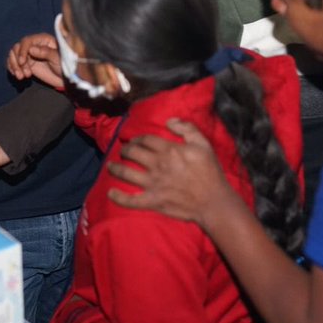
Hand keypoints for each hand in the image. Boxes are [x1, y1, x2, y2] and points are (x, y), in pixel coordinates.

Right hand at [7, 33, 63, 88]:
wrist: (65, 79)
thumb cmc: (65, 65)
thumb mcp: (57, 58)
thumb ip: (45, 52)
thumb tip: (31, 49)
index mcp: (43, 40)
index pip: (27, 41)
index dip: (22, 51)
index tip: (22, 62)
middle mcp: (34, 45)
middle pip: (17, 48)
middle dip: (17, 61)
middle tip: (23, 74)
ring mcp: (29, 54)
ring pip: (14, 55)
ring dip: (14, 66)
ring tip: (21, 77)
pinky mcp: (26, 63)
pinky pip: (13, 63)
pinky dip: (12, 68)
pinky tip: (17, 75)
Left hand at [107, 118, 238, 228]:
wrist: (213, 201)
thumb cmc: (210, 172)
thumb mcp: (203, 144)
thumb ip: (187, 128)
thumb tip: (169, 121)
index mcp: (169, 150)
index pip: (146, 140)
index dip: (138, 138)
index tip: (135, 140)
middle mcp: (157, 165)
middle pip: (133, 153)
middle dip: (125, 150)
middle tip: (124, 151)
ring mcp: (153, 184)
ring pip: (126, 173)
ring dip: (116, 168)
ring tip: (110, 166)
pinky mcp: (152, 201)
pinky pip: (130, 200)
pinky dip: (118, 197)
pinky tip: (111, 193)